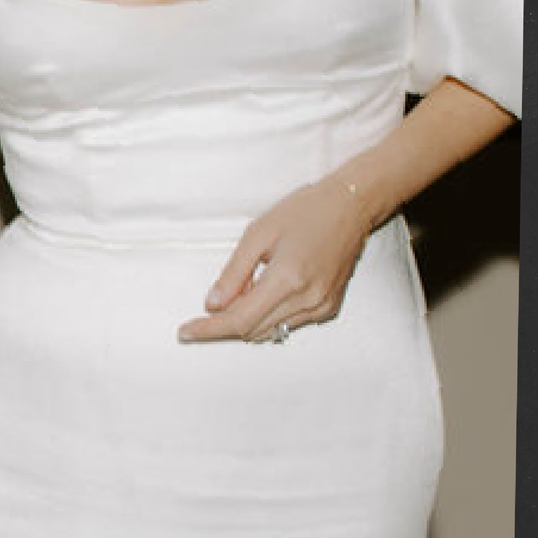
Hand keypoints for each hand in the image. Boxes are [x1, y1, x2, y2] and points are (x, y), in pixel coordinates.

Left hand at [177, 178, 377, 344]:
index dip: (209, 329)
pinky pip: (290, 324)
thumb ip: (233, 274)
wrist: (351, 206)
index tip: (186, 331)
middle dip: (223, 325)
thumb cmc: (305, 211)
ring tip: (242, 289)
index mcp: (288, 279)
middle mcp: (308, 298)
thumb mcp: (257, 235)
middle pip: (253, 330)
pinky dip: (269, 316)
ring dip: (247, 320)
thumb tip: (212, 304)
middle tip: (206, 310)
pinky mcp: (330, 306)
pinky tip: (265, 291)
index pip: (239, 320)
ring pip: (270, 331)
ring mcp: (322, 305)